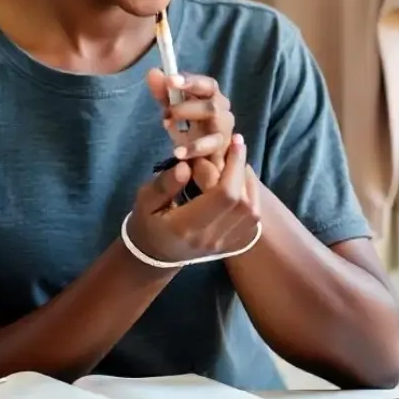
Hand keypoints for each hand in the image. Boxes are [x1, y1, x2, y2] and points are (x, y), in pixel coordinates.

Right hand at [126, 135, 260, 265]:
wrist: (154, 255)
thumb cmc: (147, 222)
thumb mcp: (145, 200)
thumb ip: (165, 184)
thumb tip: (187, 166)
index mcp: (186, 226)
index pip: (224, 196)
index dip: (234, 166)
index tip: (233, 143)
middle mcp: (209, 238)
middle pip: (243, 204)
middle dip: (243, 170)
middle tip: (237, 146)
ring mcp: (222, 244)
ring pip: (252, 213)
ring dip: (250, 184)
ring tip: (238, 163)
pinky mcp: (229, 245)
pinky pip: (251, 222)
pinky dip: (252, 198)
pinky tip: (242, 182)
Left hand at [147, 68, 234, 190]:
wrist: (201, 159)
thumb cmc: (189, 127)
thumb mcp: (173, 107)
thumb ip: (163, 92)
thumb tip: (153, 72)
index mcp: (213, 98)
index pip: (208, 85)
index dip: (191, 82)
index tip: (170, 80)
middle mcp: (223, 113)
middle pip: (212, 106)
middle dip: (187, 107)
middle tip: (166, 112)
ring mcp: (224, 134)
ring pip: (215, 127)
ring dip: (192, 126)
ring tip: (170, 129)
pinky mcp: (221, 153)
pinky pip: (212, 150)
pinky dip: (195, 149)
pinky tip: (178, 152)